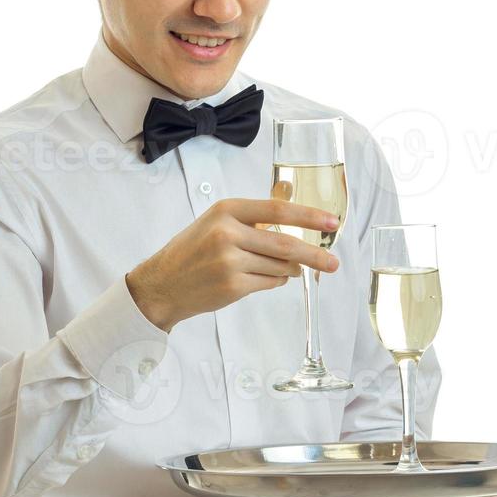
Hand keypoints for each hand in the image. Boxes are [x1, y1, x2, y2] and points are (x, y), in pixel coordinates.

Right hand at [126, 198, 339, 331]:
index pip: (277, 210)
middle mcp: (227, 233)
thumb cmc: (192, 251)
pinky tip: (263, 278)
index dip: (309, 216)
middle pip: (285, 244)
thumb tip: (295, 217)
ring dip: (289, 270)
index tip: (331, 223)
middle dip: (314, 255)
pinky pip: (270, 283)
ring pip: (280, 267)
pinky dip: (275, 282)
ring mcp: (229, 261)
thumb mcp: (216, 222)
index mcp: (226, 211)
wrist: (162, 283)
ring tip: (282, 269)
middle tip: (333, 263)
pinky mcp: (232, 286)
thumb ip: (251, 219)